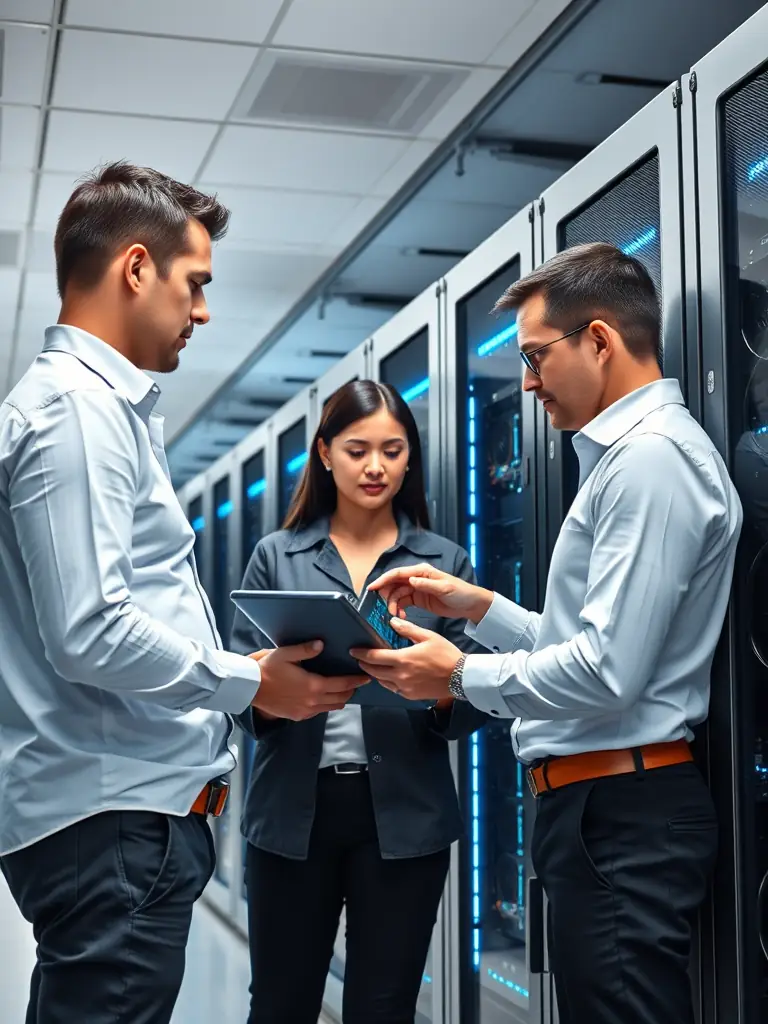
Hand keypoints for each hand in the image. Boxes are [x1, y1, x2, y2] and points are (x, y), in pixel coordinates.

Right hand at [252, 641, 367, 720]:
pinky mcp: (297, 716)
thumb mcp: (285, 654)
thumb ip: (305, 649)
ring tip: (342, 689)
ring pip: (331, 707)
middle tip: (356, 682)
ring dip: (339, 698)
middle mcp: (312, 701)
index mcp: (313, 685)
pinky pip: (319, 712)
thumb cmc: (267, 669)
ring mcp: (305, 711)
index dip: (356, 681)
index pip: (342, 684)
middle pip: (340, 698)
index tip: (365, 677)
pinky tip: (323, 697)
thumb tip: (321, 644)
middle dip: (351, 690)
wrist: (250, 688)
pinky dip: (326, 705)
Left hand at [350, 619, 462, 701]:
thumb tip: (392, 622)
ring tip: (373, 667)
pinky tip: (390, 676)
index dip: (362, 654)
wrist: (461, 677)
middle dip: (365, 665)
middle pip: (375, 672)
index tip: (353, 651)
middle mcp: (401, 676)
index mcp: (403, 659)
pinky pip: (394, 689)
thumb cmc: (446, 654)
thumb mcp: (428, 637)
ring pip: (383, 682)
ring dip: (376, 674)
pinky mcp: (411, 695)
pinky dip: (388, 682)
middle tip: (360, 659)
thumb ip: (408, 630)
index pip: (375, 657)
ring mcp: (405, 688)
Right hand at [367, 563, 492, 622]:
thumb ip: (427, 584)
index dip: (383, 580)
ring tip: (395, 616)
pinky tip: (401, 617)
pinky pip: (403, 603)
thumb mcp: (445, 588)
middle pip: (394, 584)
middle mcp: (417, 578)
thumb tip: (410, 580)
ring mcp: (417, 588)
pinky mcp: (419, 599)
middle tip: (382, 609)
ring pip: (397, 595)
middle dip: (386, 596)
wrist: (470, 604)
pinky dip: (399, 610)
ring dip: (393, 605)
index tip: (371, 588)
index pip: (397, 574)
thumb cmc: (461, 592)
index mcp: (421, 571)